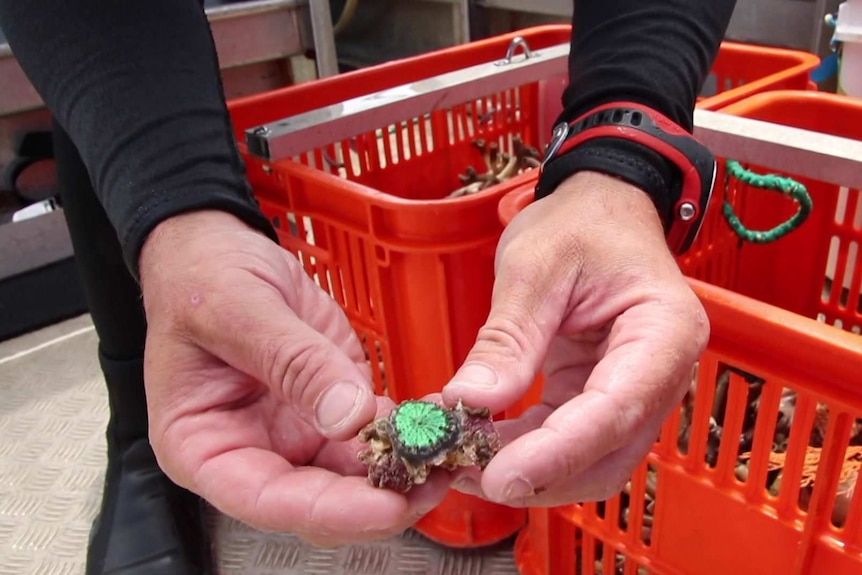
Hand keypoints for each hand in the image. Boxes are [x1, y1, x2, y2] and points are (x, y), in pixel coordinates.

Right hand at [138, 210, 448, 544]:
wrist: (219, 248)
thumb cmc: (201, 278)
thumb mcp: (237, 310)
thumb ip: (292, 362)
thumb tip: (349, 416)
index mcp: (204, 445)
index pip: (267, 500)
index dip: (329, 512)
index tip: (385, 506)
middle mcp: (254, 450)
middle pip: (319, 501)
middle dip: (380, 501)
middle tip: (434, 478)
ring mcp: (297, 432)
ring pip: (354, 477)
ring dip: (404, 471)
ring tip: (449, 451)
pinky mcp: (334, 407)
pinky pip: (375, 434)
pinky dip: (410, 434)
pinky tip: (441, 423)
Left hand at [441, 172, 708, 505]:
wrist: (599, 210)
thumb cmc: (579, 224)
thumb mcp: (534, 267)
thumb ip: (507, 338)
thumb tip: (467, 403)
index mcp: (665, 331)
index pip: (615, 410)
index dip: (556, 453)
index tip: (500, 476)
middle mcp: (662, 374)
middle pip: (608, 453)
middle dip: (538, 473)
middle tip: (463, 468)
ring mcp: (635, 391)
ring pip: (589, 462)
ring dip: (527, 471)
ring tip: (460, 458)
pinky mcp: (601, 398)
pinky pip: (567, 441)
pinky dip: (523, 450)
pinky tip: (477, 442)